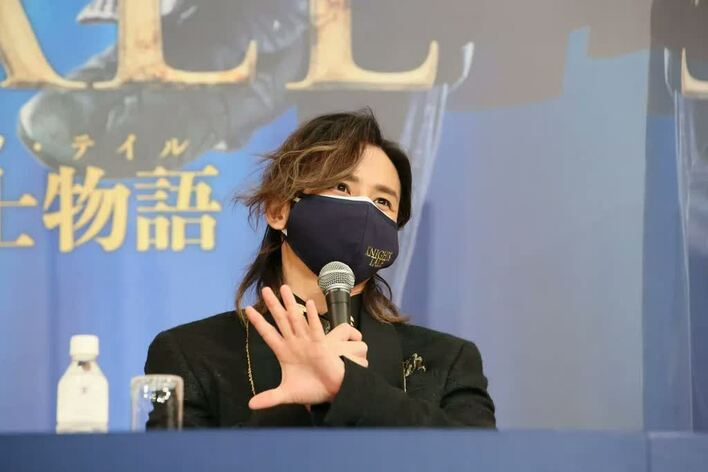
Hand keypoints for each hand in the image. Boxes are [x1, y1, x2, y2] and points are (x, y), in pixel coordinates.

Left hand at [244, 285, 365, 408]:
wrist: (331, 393)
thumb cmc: (311, 390)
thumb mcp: (287, 394)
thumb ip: (270, 398)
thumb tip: (251, 405)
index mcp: (283, 352)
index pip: (268, 334)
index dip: (258, 322)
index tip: (248, 309)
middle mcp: (294, 343)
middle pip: (281, 320)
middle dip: (273, 305)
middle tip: (265, 289)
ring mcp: (307, 342)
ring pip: (296, 319)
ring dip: (290, 304)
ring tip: (284, 288)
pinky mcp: (321, 345)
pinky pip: (315, 329)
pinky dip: (312, 317)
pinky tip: (308, 305)